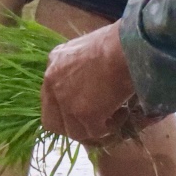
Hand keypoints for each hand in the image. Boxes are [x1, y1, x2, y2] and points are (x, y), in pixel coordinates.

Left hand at [40, 23, 156, 145]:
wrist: (126, 49)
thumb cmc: (116, 43)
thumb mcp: (87, 48)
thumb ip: (80, 67)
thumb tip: (89, 82)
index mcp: (54, 63)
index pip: (49, 96)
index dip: (65, 107)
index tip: (82, 108)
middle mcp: (52, 83)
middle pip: (52, 121)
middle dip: (71, 125)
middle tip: (92, 122)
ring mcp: (66, 102)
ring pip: (74, 131)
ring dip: (92, 128)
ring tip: (113, 116)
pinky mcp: (83, 115)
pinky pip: (93, 133)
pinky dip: (108, 128)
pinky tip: (121, 115)